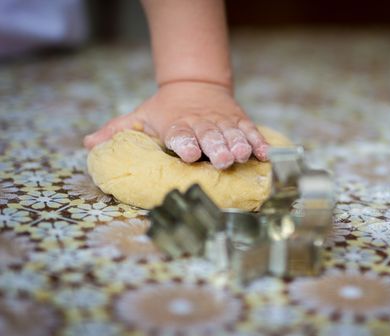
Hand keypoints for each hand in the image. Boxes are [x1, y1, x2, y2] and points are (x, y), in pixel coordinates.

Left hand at [84, 81, 268, 168]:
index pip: (180, 134)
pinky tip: (265, 154)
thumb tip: (88, 144)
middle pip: (210, 136)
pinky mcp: (239, 121)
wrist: (195, 85)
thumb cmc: (165, 110)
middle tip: (222, 160)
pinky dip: (258, 142)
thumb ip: (117, 130)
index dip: (184, 143)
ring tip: (244, 156)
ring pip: (232, 134)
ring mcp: (222, 122)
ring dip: (239, 145)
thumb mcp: (140, 116)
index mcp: (176, 125)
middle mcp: (200, 123)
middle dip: (217, 148)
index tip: (187, 154)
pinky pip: (251, 131)